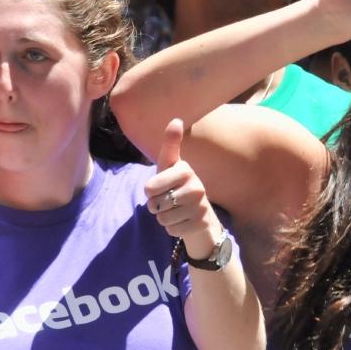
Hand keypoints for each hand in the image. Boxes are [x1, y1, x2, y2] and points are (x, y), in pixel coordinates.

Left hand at [145, 119, 216, 259]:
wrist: (200, 214)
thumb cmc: (178, 186)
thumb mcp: (170, 166)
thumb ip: (170, 144)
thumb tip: (176, 119)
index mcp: (186, 170)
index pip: (150, 187)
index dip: (150, 191)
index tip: (161, 186)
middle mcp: (196, 187)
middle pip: (154, 204)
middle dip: (156, 206)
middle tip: (168, 201)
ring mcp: (200, 206)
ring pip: (162, 218)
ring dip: (164, 217)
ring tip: (176, 211)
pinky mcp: (200, 224)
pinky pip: (171, 230)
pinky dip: (172, 228)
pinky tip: (183, 221)